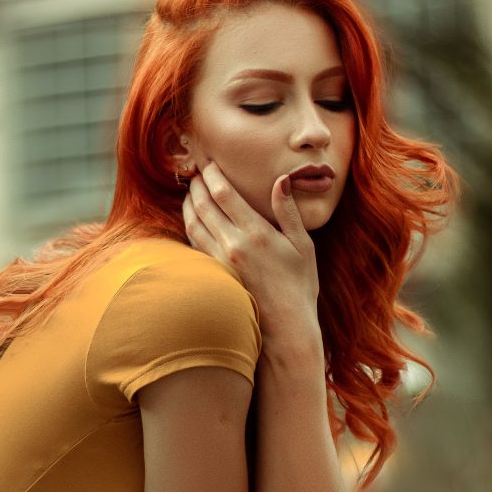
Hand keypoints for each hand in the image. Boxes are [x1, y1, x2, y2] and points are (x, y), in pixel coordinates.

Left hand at [181, 160, 319, 323]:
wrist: (286, 327)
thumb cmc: (300, 285)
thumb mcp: (302, 244)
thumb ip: (288, 211)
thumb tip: (281, 180)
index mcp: (256, 233)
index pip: (224, 194)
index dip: (212, 174)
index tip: (208, 163)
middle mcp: (233, 245)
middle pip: (203, 205)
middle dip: (196, 186)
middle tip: (195, 174)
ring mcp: (221, 262)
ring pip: (194, 225)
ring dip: (188, 205)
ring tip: (190, 193)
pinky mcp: (215, 276)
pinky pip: (196, 245)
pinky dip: (190, 227)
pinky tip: (193, 221)